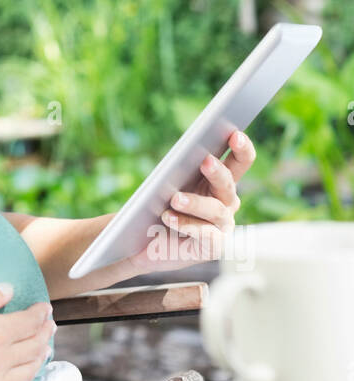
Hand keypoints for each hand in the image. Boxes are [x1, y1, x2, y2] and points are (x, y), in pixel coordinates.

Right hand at [0, 285, 55, 380]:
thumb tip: (8, 291)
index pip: (29, 323)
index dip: (40, 314)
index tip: (44, 309)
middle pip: (34, 347)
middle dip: (44, 333)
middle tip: (49, 326)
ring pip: (29, 372)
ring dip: (40, 358)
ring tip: (42, 349)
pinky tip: (24, 379)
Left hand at [124, 130, 256, 272]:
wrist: (140, 242)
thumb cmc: (154, 207)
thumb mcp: (164, 183)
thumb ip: (178, 169)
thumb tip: (183, 156)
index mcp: (218, 180)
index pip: (240, 160)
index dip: (241, 147)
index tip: (234, 133)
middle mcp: (226, 201)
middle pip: (229, 183)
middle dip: (218, 171)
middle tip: (205, 161)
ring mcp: (223, 225)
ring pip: (216, 210)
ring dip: (195, 202)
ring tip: (174, 199)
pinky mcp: (214, 246)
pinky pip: (205, 234)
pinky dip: (186, 225)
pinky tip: (168, 218)